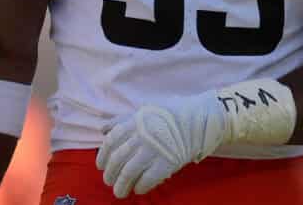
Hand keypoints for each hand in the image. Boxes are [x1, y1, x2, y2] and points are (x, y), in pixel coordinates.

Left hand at [95, 92, 227, 197]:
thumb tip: (103, 129)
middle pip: (117, 160)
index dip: (103, 156)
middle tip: (109, 181)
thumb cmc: (172, 113)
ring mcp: (153, 150)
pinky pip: (147, 180)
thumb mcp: (145, 110)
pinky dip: (140, 187)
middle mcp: (141, 136)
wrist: (200, 118)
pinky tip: (139, 188)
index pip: (110, 142)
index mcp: (134, 122)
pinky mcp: (166, 163)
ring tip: (120, 191)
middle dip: (110, 174)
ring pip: (128, 173)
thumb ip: (123, 119)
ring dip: (121, 186)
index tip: (101, 166)